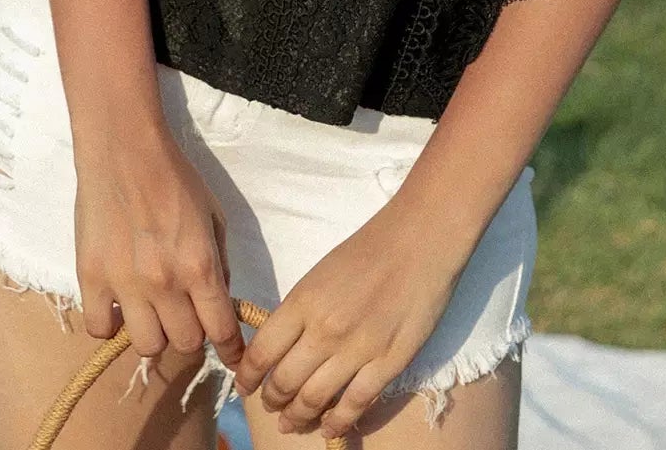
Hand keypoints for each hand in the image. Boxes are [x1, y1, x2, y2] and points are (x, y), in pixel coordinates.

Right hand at [72, 121, 245, 375]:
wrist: (125, 150)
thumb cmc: (176, 177)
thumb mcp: (214, 215)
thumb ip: (219, 263)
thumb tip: (219, 300)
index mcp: (200, 266)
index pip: (221, 331)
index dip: (232, 352)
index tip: (235, 361)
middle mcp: (165, 283)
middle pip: (185, 344)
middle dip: (193, 334)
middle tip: (187, 314)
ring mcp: (125, 285)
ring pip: (147, 346)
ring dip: (155, 333)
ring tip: (152, 310)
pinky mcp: (91, 279)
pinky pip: (100, 329)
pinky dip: (111, 324)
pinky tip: (117, 304)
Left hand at [231, 198, 463, 438]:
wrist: (421, 238)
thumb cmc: (370, 248)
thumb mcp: (321, 273)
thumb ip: (301, 310)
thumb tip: (282, 344)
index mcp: (304, 301)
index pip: (262, 353)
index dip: (247, 377)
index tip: (244, 387)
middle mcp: (325, 330)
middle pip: (284, 383)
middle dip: (272, 401)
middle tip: (271, 406)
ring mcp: (357, 350)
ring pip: (314, 400)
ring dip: (298, 417)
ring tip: (292, 423)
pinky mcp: (388, 363)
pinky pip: (355, 405)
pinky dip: (337, 423)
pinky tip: (329, 427)